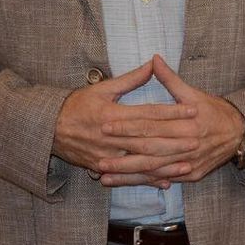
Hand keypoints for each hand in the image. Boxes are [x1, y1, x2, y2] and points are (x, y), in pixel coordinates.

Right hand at [53, 60, 197, 185]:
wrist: (47, 128)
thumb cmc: (77, 104)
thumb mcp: (102, 88)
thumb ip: (130, 79)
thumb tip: (153, 63)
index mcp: (113, 114)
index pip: (149, 113)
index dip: (172, 112)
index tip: (192, 110)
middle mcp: (111, 137)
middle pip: (149, 139)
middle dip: (175, 140)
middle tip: (198, 140)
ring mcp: (106, 155)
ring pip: (141, 161)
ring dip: (165, 164)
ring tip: (187, 163)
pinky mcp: (101, 167)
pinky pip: (128, 176)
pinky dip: (147, 179)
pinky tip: (165, 180)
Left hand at [98, 55, 244, 185]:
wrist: (241, 133)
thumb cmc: (215, 110)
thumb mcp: (194, 93)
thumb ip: (170, 79)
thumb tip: (154, 59)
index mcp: (187, 123)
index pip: (151, 125)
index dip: (128, 126)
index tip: (106, 125)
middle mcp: (188, 144)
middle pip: (150, 151)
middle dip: (123, 155)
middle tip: (98, 156)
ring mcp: (191, 162)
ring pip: (155, 170)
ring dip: (129, 174)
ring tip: (104, 175)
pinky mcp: (193, 175)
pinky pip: (166, 178)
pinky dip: (146, 181)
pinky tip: (127, 182)